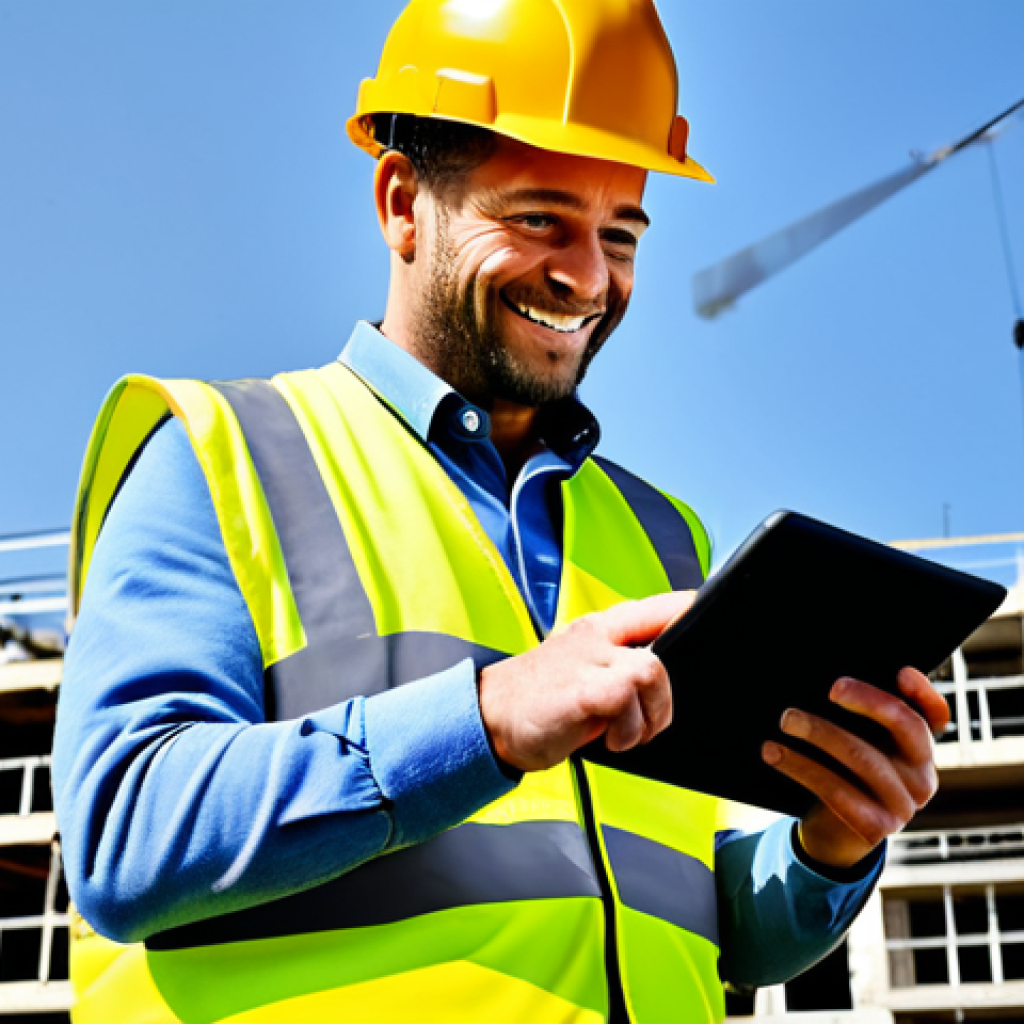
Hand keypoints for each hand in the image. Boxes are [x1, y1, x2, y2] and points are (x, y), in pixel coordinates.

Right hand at [479, 591, 693, 772]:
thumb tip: (662, 682)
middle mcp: (598, 635)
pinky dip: (628, 731)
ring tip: (625, 732)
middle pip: (664, 637)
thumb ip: (620, 665)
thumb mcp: (583, 670)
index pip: (657, 607)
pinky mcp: (582, 689)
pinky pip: (626, 701)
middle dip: (668, 690)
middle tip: (650, 719)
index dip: (686, 611)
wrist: (489, 716)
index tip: (705, 616)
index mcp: (601, 627)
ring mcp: (589, 659)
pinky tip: (608, 739)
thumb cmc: (541, 699)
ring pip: (653, 671)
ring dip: (650, 714)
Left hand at [762, 667, 949, 868]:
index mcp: (920, 749)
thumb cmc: (844, 774)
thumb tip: (830, 683)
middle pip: (903, 725)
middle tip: (831, 688)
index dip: (924, 692)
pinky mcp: (876, 827)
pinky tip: (774, 753)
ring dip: (819, 732)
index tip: (902, 671)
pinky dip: (800, 767)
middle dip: (867, 701)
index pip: (935, 716)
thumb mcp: (859, 745)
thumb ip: (859, 719)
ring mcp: (903, 804)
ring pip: (862, 756)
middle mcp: (922, 776)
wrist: (834, 835)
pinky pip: (836, 790)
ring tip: (786, 719)